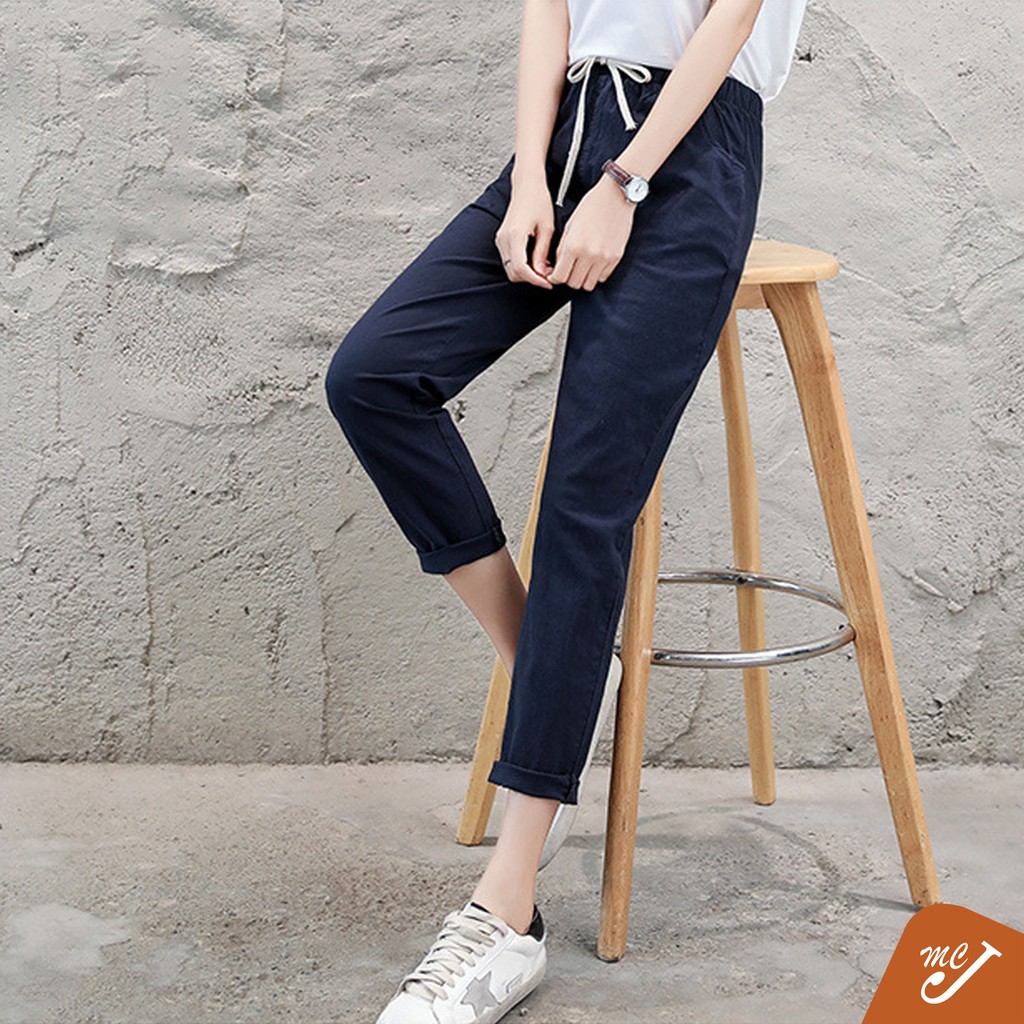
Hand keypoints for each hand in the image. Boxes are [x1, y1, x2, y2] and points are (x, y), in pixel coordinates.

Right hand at [494, 175, 556, 288]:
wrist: (527, 186)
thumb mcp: (547, 228)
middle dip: (531, 278)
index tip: (548, 283)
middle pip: (514, 273)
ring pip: (511, 269)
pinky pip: (510, 261)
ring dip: (527, 274)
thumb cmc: (538, 201)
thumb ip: (542, 252)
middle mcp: (504, 239)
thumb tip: (542, 273)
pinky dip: (522, 266)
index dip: (536, 280)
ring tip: (545, 268)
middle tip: (549, 276)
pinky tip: (537, 262)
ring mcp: (500, 240)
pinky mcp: (502, 240)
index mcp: (515, 235)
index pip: (521, 269)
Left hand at [547, 174, 635, 290]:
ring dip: (583, 279)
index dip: (554, 278)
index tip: (555, 274)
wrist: (616, 196)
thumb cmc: (592, 206)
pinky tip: (594, 263)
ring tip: (582, 268)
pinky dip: (596, 274)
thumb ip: (562, 249)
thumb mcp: (569, 226)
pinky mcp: (615, 258)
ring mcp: (603, 258)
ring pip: (588, 285)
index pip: (559, 277)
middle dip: (568, 279)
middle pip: (573, 283)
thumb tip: (556, 267)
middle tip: (568, 270)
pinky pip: (602, 278)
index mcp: (573, 246)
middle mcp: (588, 255)